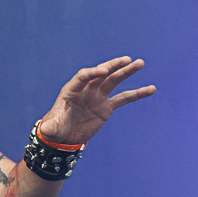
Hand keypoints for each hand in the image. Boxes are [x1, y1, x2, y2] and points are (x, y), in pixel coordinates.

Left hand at [39, 56, 155, 145]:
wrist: (64, 137)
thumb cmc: (55, 129)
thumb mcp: (52, 128)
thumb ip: (50, 127)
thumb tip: (46, 129)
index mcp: (71, 90)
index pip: (83, 77)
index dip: (92, 73)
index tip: (103, 71)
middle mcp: (86, 90)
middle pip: (101, 74)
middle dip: (112, 66)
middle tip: (126, 59)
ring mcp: (98, 97)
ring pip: (114, 81)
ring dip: (127, 72)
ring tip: (140, 63)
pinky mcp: (107, 107)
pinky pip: (124, 98)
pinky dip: (137, 94)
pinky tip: (151, 88)